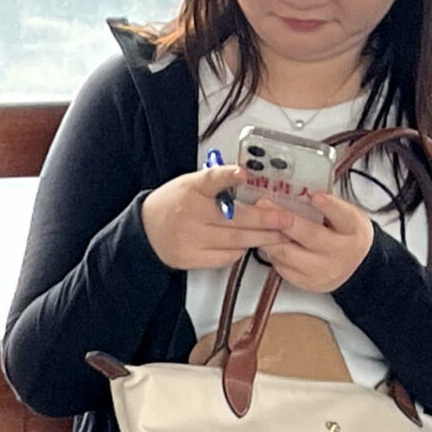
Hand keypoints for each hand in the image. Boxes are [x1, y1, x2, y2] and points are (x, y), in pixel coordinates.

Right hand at [139, 168, 288, 271]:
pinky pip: (226, 257)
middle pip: (235, 218)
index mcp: (190, 191)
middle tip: (286, 219)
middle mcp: (190, 215)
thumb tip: (247, 177)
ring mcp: (191, 239)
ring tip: (280, 235)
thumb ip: (216, 181)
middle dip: (266, 220)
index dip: (227, 176)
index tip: (242, 173)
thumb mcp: (189, 184)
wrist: (145, 232)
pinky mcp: (192, 258)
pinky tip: (251, 244)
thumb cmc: (172, 205)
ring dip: (262, 238)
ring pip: (236, 240)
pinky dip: (242, 250)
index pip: (210, 180)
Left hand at [261, 191, 374, 293]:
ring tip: (259, 224)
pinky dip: (272, 253)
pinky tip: (268, 242)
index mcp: (353, 229)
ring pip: (289, 254)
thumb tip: (296, 190)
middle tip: (265, 206)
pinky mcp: (309, 282)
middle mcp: (341, 252)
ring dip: (269, 237)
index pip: (343, 216)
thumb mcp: (344, 215)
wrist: (355, 265)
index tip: (315, 195)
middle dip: (284, 220)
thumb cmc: (345, 234)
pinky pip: (282, 268)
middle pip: (310, 236)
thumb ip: (326, 206)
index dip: (328, 206)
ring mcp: (324, 270)